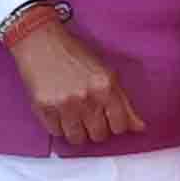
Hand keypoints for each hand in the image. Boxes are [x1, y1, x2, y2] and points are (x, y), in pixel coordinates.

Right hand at [4, 12, 144, 151]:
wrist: (39, 41)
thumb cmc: (73, 54)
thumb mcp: (105, 72)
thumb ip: (124, 102)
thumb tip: (140, 127)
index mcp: (106, 86)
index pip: (120, 126)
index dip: (115, 124)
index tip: (108, 118)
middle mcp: (87, 97)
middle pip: (99, 135)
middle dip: (95, 128)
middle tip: (88, 113)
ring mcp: (64, 104)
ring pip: (77, 139)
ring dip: (76, 130)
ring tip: (72, 113)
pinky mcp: (43, 108)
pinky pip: (56, 133)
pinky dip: (58, 126)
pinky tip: (58, 110)